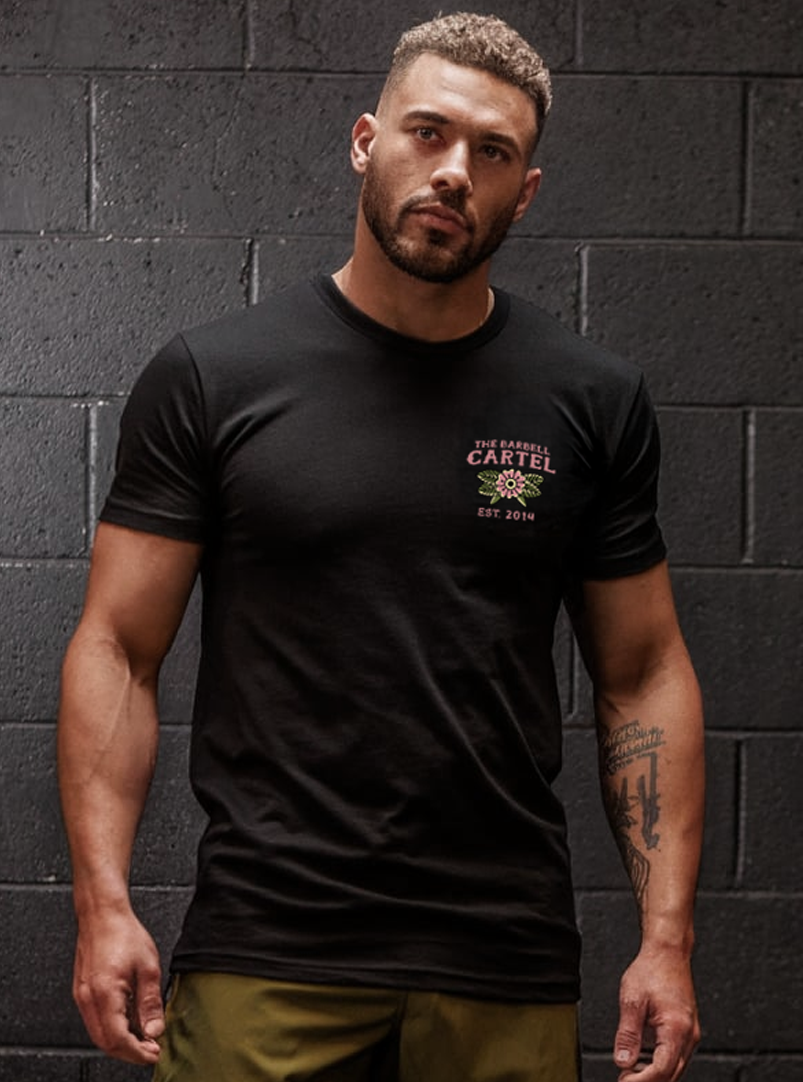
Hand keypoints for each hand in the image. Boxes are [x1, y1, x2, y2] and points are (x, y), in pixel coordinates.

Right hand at [72, 908, 164, 1063]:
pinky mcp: (83, 992)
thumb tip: (155, 1030)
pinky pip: (96, 1020)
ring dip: (121, 1041)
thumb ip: (151, 1003)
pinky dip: (113, 1028)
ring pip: (99, 1034)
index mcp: (104, 994)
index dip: (137, 1052)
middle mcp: (88, 999)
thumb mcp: (149, 967)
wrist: (102, 915)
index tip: (154, 1053)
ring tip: (144, 1037)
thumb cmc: (124, 933)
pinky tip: (130, 1022)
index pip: (118, 1039)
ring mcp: (83, 997)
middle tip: (151, 1050)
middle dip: (129, 1052)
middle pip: (105, 1042)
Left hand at [613, 947, 699, 1081]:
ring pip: (675, 1068)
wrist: (668, 953)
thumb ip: (627, 1034)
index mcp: (676, 1029)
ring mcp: (690, 1034)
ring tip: (629, 1071)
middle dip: (647, 1081)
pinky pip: (675, 1056)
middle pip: (670, 1074)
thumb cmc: (652, 969)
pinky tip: (642, 1060)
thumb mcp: (632, 1000)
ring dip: (653, 1074)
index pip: (661, 1070)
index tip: (623, 1081)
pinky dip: (659, 1063)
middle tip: (624, 1079)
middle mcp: (688, 1035)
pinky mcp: (686, 1030)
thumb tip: (622, 1061)